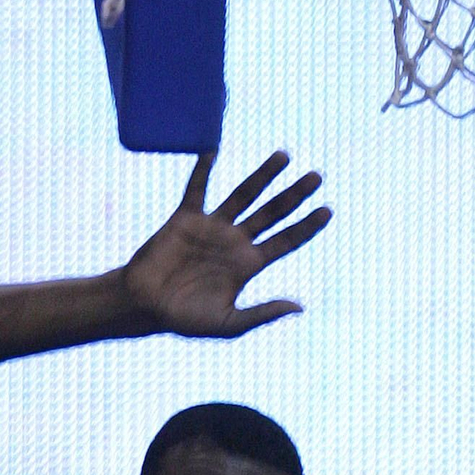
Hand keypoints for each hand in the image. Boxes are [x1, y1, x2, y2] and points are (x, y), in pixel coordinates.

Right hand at [122, 151, 330, 339]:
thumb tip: (298, 307)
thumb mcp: (229, 324)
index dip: (307, 227)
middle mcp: (234, 242)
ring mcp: (212, 227)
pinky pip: (197, 188)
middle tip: (317, 176)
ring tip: (285, 155)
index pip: (285, 241)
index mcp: (248, 265)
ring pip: (244, 195)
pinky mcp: (186, 218)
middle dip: (294, 195)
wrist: (147, 306)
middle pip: (273, 213)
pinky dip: (203, 169)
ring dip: (264, 175)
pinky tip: (213, 150)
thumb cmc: (186, 320)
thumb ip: (263, 314)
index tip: (327, 210)